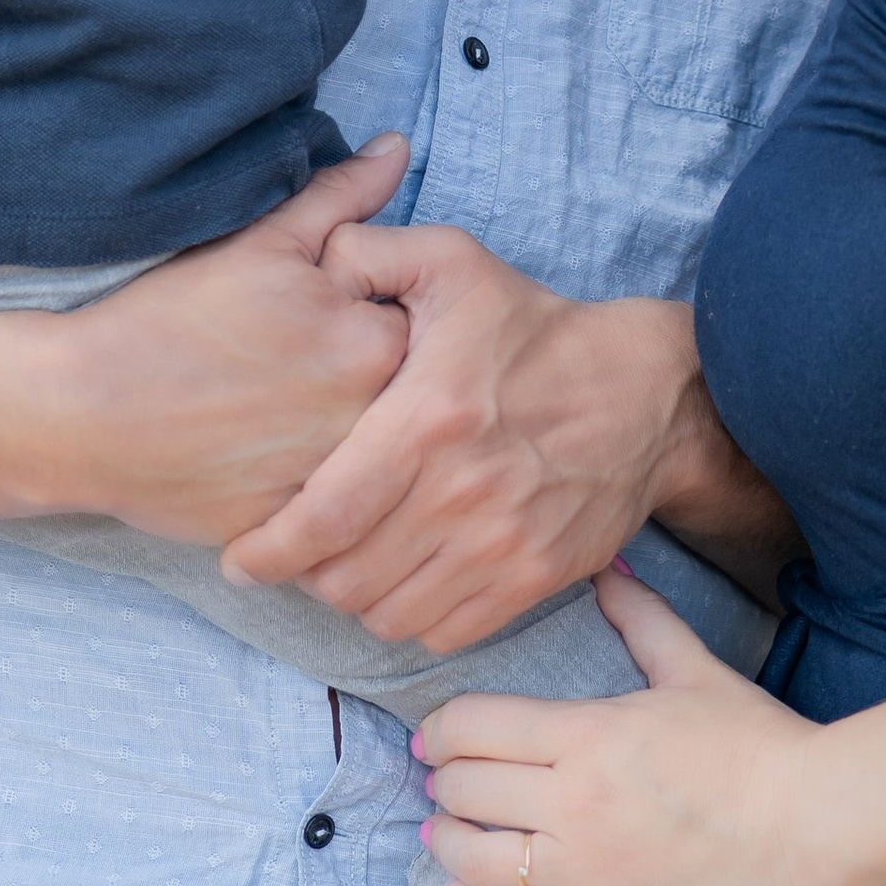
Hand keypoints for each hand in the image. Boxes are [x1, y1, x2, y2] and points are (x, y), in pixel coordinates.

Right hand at [30, 138, 411, 538]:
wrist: (80, 412)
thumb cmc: (169, 322)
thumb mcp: (262, 244)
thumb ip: (341, 198)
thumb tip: (397, 148)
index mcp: (371, 342)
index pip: (419, 326)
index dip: (367, 318)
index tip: (316, 324)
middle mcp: (367, 420)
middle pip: (403, 397)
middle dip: (365, 381)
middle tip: (289, 374)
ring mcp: (334, 484)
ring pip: (372, 457)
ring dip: (343, 436)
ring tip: (273, 415)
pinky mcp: (296, 531)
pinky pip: (335, 512)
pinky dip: (311, 486)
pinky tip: (260, 459)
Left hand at [216, 224, 704, 649]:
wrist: (645, 392)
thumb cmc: (533, 329)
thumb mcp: (453, 262)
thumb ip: (370, 252)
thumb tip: (316, 264)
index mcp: (429, 418)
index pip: (324, 516)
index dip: (268, 551)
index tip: (240, 559)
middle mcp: (464, 492)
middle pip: (346, 577)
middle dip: (307, 573)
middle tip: (299, 551)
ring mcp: (503, 544)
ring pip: (389, 614)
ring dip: (357, 599)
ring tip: (349, 565)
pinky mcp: (535, 578)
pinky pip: (444, 633)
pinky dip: (413, 618)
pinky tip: (406, 580)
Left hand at [416, 572, 838, 885]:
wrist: (818, 823)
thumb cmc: (758, 742)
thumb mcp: (694, 668)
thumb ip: (640, 617)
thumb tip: (607, 568)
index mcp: (588, 735)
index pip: (474, 726)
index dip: (442, 728)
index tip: (436, 733)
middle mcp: (576, 806)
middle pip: (466, 792)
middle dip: (444, 781)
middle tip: (445, 778)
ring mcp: (591, 874)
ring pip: (478, 862)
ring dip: (446, 843)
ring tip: (442, 832)